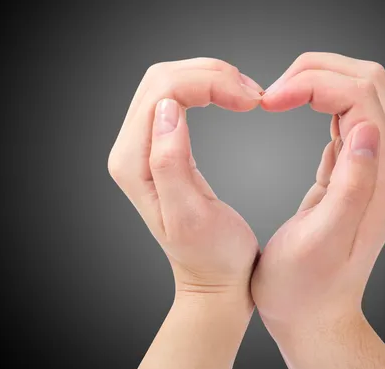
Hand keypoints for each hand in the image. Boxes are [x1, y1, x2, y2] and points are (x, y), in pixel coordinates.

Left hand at [108, 58, 262, 300]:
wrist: (214, 279)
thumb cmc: (213, 256)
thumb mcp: (192, 216)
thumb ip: (170, 163)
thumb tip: (167, 110)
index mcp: (133, 163)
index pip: (163, 91)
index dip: (209, 82)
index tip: (251, 100)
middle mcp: (130, 150)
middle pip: (162, 78)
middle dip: (211, 74)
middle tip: (254, 95)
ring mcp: (143, 147)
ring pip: (170, 82)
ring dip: (212, 79)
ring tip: (249, 97)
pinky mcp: (161, 147)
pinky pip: (178, 98)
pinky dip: (209, 90)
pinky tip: (232, 100)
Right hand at [251, 53, 384, 368]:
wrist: (315, 315)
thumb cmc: (304, 288)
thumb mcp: (321, 240)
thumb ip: (351, 185)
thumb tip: (366, 130)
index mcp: (382, 178)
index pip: (359, 96)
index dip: (313, 84)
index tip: (269, 100)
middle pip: (366, 82)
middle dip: (317, 72)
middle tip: (273, 93)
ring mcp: (376, 167)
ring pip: (357, 93)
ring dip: (317, 82)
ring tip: (277, 98)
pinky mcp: (357, 171)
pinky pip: (347, 118)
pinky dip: (318, 103)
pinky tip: (292, 113)